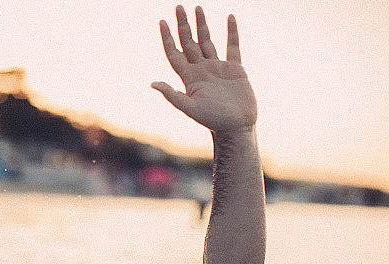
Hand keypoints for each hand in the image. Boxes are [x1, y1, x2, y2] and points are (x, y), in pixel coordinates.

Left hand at [152, 6, 256, 134]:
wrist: (236, 127)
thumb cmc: (213, 121)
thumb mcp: (190, 108)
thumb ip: (172, 95)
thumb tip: (152, 83)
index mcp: (189, 78)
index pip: (175, 53)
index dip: (168, 38)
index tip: (162, 21)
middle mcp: (201, 70)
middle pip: (189, 43)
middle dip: (183, 25)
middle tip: (178, 7)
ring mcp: (218, 68)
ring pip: (207, 41)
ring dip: (202, 25)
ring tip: (197, 8)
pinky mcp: (235, 69)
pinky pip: (232, 46)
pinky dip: (231, 32)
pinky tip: (230, 18)